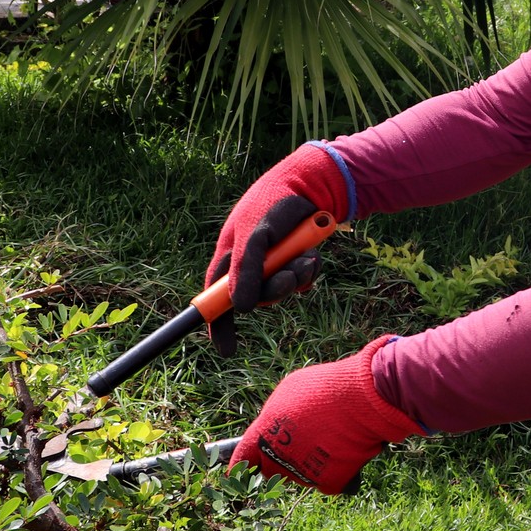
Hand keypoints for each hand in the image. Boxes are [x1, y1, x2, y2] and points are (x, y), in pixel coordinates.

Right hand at [206, 145, 349, 354]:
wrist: (313, 183)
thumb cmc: (275, 202)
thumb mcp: (256, 236)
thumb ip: (247, 271)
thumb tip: (240, 308)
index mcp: (230, 254)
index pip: (217, 294)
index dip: (218, 321)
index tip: (224, 347)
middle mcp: (250, 260)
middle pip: (256, 296)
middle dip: (274, 291)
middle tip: (290, 278)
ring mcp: (273, 260)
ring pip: (281, 288)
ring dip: (295, 278)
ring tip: (308, 258)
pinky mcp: (294, 257)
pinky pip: (300, 279)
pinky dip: (308, 271)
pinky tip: (314, 255)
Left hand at [229, 336, 419, 493]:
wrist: (364, 395)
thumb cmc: (326, 387)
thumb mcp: (290, 392)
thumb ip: (275, 416)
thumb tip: (276, 428)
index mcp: (264, 434)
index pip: (243, 459)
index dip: (241, 466)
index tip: (241, 472)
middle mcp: (279, 458)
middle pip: (272, 471)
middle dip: (281, 462)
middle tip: (302, 445)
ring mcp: (303, 473)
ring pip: (301, 476)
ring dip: (309, 464)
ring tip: (330, 438)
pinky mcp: (328, 482)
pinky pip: (327, 481)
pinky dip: (335, 470)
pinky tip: (344, 450)